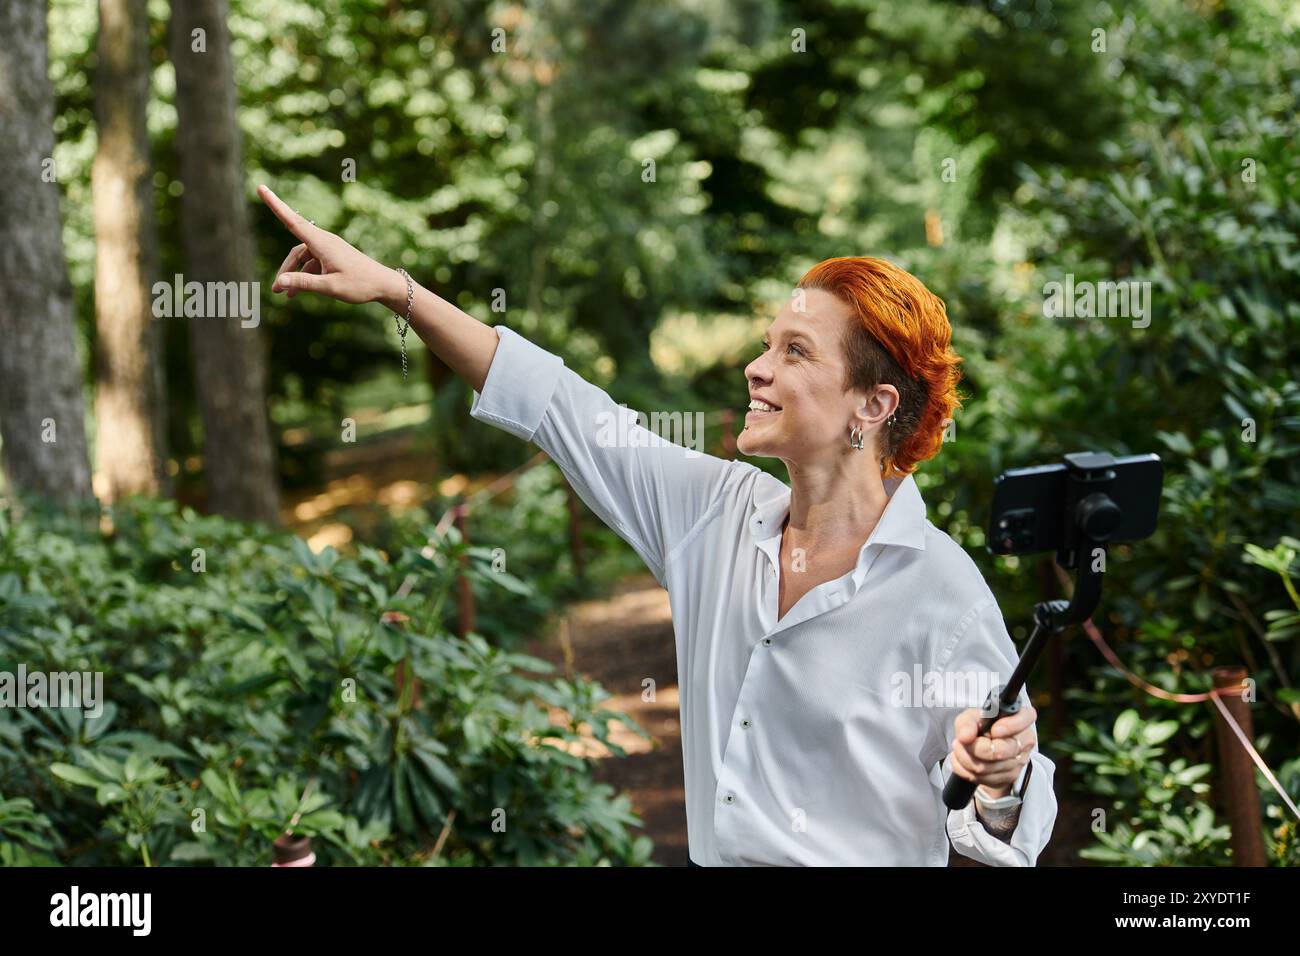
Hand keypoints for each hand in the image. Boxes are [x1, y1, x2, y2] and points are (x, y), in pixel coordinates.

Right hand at [259, 184, 402, 306]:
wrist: (384, 284)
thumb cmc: (360, 285)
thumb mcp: (330, 287)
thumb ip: (304, 283)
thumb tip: (279, 282)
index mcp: (322, 243)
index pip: (292, 221)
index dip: (275, 204)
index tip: (261, 187)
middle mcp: (324, 241)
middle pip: (296, 251)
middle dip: (285, 269)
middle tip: (275, 290)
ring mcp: (328, 248)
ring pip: (303, 258)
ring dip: (294, 275)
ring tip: (286, 295)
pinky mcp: (332, 256)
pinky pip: (312, 263)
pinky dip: (304, 275)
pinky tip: (297, 293)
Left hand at [949, 703, 1036, 798]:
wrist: (983, 747)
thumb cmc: (981, 727)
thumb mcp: (971, 717)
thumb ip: (967, 722)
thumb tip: (965, 737)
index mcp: (1022, 718)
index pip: (1025, 718)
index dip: (1010, 726)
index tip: (994, 730)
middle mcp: (1024, 741)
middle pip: (1000, 751)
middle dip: (973, 747)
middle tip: (962, 740)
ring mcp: (1018, 762)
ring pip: (985, 768)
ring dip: (964, 757)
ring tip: (960, 747)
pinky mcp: (1008, 778)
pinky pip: (980, 778)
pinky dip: (964, 768)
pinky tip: (962, 758)